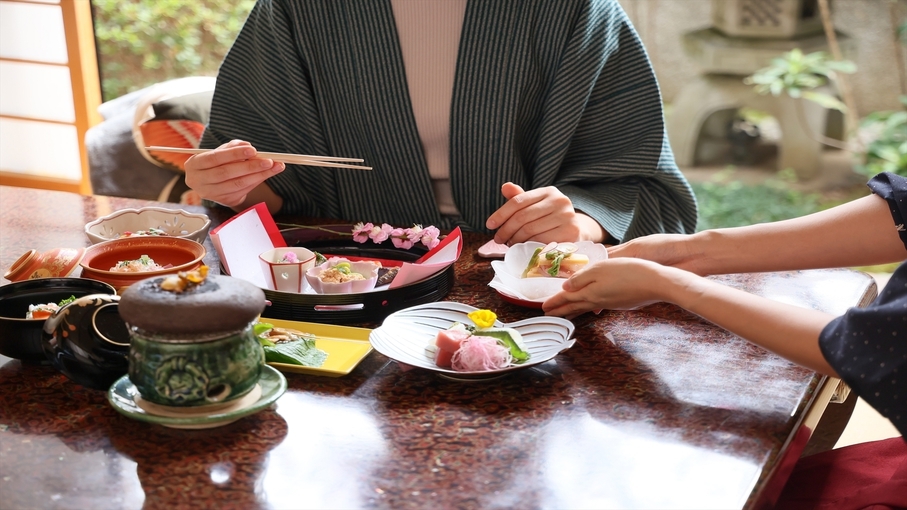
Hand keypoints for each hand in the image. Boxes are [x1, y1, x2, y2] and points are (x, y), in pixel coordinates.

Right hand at [183, 140, 284, 207]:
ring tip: (274, 167)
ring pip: (237, 184)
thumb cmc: (217, 161)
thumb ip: (233, 147)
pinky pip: (243, 191)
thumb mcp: (221, 150)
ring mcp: (211, 194)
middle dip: (250, 166)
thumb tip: (248, 146)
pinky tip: (267, 174)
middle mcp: (198, 181)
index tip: (253, 150)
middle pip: (226, 173)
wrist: (213, 180)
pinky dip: (256, 181)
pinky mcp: (224, 201)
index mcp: (194, 164)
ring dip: (258, 175)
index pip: (214, 158)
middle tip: (269, 161)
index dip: (234, 154)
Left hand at [486, 182, 604, 244]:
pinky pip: (541, 241)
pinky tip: (523, 248)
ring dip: (515, 240)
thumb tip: (505, 187)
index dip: (501, 213)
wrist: (577, 232)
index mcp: (549, 191)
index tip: (489, 225)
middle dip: (506, 229)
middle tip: (498, 239)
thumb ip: (520, 197)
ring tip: (510, 243)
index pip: (519, 201)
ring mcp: (567, 217)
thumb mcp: (536, 206)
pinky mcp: (571, 233)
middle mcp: (560, 201)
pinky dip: (528, 246)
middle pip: (522, 217)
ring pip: (529, 230)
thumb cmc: (550, 219)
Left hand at [542, 258, 675, 316]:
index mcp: (589, 292)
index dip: (554, 302)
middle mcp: (597, 300)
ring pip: (585, 307)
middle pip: (574, 307)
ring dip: (572, 311)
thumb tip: (565, 288)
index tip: (542, 308)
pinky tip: (590, 306)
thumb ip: (581, 278)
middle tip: (547, 315)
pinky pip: (596, 306)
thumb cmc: (629, 271)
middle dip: (560, 311)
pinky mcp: (619, 303)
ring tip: (564, 315)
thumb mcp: (600, 268)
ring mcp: (609, 303)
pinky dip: (586, 308)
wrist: (655, 283)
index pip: (566, 299)